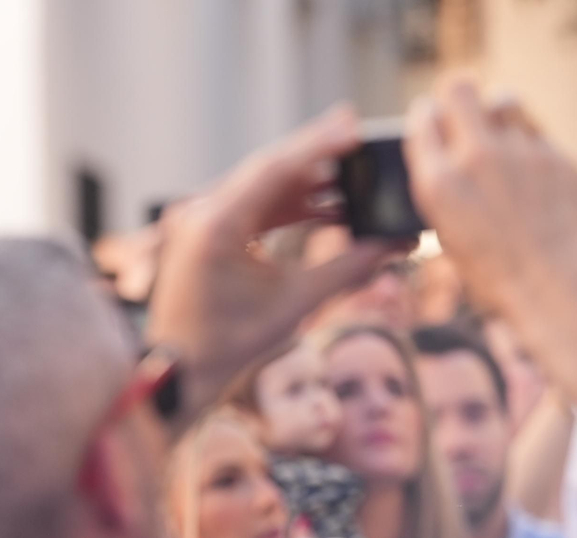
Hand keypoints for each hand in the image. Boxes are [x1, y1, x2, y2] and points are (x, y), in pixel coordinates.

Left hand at [147, 106, 398, 407]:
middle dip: (316, 153)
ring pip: (262, 187)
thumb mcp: (294, 304)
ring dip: (307, 181)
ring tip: (355, 173)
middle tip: (358, 130)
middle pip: (268, 169)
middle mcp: (201, 213)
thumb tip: (398, 243)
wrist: (179, 373)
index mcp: (215, 224)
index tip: (354, 126)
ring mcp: (200, 222)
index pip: (273, 169)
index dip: (317, 145)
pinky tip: (330, 206)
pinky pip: (254, 209)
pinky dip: (290, 206)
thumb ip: (348, 268)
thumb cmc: (227, 345)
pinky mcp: (206, 235)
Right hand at [406, 81, 576, 315]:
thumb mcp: (448, 233)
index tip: (430, 119)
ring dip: (495, 110)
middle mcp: (475, 157)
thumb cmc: (495, 274)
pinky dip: (526, 137)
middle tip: (461, 110)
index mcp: (438, 183)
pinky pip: (534, 129)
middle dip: (456, 95)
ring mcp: (520, 152)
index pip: (422, 118)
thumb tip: (444, 162)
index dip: (424, 116)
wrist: (554, 285)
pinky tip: (525, 160)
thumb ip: (444, 189)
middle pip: (459, 88)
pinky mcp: (556, 155)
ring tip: (498, 130)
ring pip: (502, 98)